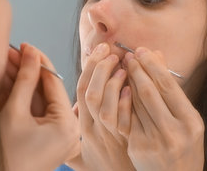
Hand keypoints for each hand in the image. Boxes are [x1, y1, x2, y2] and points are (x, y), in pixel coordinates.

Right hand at [0, 43, 79, 170]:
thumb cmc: (4, 157)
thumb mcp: (14, 112)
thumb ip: (25, 79)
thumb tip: (31, 52)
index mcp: (67, 126)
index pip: (54, 83)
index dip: (38, 61)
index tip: (26, 46)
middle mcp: (69, 132)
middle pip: (47, 91)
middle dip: (28, 71)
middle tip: (14, 52)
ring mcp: (60, 138)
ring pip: (41, 101)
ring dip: (25, 83)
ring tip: (9, 62)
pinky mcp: (49, 141)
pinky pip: (38, 114)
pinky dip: (25, 100)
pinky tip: (12, 81)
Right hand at [67, 42, 134, 170]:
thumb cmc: (105, 168)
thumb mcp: (83, 155)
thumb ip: (76, 131)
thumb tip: (75, 108)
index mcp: (82, 126)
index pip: (80, 90)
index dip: (89, 67)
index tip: (100, 49)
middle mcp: (93, 131)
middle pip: (89, 94)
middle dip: (98, 68)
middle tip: (111, 51)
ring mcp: (109, 137)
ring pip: (103, 105)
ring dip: (112, 82)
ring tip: (123, 65)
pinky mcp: (125, 144)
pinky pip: (122, 120)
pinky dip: (125, 102)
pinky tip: (132, 88)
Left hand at [120, 47, 203, 170]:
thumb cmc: (184, 146)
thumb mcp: (187, 119)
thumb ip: (172, 90)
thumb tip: (158, 54)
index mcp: (191, 122)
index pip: (168, 86)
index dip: (152, 65)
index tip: (141, 50)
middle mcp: (174, 132)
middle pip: (149, 92)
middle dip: (137, 70)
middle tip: (128, 55)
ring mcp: (154, 141)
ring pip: (135, 103)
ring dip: (126, 81)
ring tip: (122, 67)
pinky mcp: (137, 147)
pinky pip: (127, 117)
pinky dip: (122, 100)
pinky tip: (119, 87)